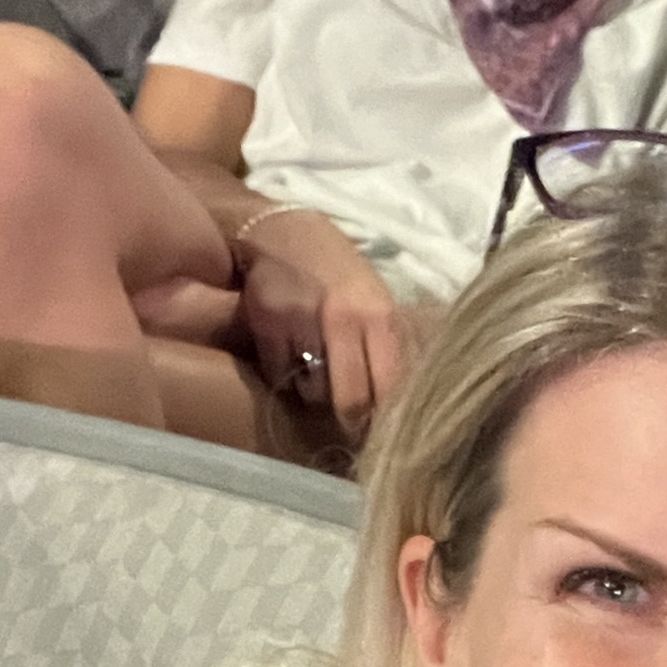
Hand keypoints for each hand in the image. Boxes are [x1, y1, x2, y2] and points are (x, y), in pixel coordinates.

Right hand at [234, 208, 408, 436]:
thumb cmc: (339, 273)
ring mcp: (303, 323)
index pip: (390, 387)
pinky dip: (287, 378)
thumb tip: (399, 406)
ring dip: (317, 396)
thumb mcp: (376, 302)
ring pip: (314, 394)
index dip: (386, 420)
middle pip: (351, 402)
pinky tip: (292, 357)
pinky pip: (281, 377)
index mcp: (380, 317)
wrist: (284, 232)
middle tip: (351, 427)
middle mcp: (343, 320)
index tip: (384, 434)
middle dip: (352, 423)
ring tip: (319, 376)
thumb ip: (386, 348)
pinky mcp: (267, 325)